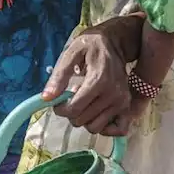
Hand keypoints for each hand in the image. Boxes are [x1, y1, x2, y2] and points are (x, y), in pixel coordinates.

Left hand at [42, 15, 142, 135]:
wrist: (114, 43)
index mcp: (99, 81)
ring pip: (95, 128)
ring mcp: (122, 102)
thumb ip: (59, 76)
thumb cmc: (90, 46)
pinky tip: (96, 114)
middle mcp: (113, 95)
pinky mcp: (127, 106)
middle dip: (72, 113)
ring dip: (85, 119)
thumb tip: (46, 98)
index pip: (74, 110)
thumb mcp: (71, 53)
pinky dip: (105, 127)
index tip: (58, 100)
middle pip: (82, 121)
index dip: (60, 108)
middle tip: (73, 97)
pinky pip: (117, 130)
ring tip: (85, 102)